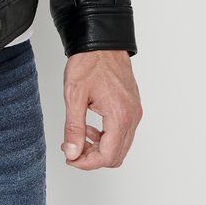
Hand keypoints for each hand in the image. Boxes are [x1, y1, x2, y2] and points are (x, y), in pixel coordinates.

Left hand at [60, 49, 141, 169]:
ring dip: (100, 148)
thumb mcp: (74, 95)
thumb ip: (74, 128)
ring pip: (121, 146)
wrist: (102, 41)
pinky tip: (90, 127)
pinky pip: (123, 132)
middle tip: (72, 150)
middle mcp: (132, 117)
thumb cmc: (89, 62)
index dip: (86, 163)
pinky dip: (107, 136)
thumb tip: (72, 153)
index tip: (70, 158)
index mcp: (120, 116)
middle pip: (116, 155)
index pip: (107, 156)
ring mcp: (135, 112)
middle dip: (93, 158)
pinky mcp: (133, 107)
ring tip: (79, 137)